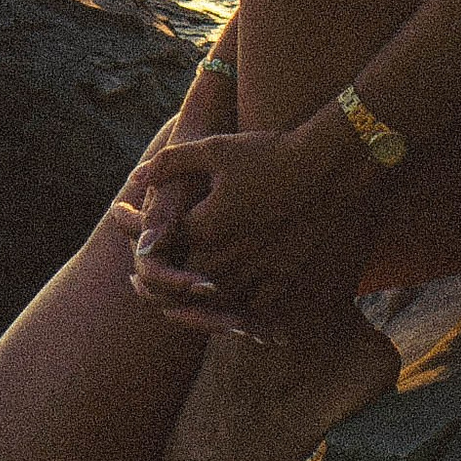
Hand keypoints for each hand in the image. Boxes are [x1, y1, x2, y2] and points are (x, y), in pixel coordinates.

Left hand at [127, 119, 379, 340]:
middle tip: (139, 280)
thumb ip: (172, 162)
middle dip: (159, 278)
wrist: (330, 168)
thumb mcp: (216, 148)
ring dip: (193, 301)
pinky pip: (252, 309)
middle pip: (181, 281)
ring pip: (213, 302)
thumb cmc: (271, 153)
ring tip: (184, 293)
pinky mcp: (283, 282)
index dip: (142, 235)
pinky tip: (230, 307)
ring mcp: (257, 273)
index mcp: (206, 227)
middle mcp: (228, 257)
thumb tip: (135, 176)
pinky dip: (236, 312)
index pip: (161, 244)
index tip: (131, 229)